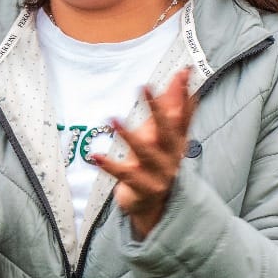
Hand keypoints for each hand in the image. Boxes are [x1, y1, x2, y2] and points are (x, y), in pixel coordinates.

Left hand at [92, 69, 195, 239]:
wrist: (154, 205)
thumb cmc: (157, 161)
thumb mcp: (164, 133)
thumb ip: (173, 103)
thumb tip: (182, 73)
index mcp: (178, 141)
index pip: (184, 114)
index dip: (184, 94)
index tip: (183, 72)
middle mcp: (171, 156)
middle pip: (167, 131)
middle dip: (158, 109)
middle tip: (144, 87)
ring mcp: (158, 173)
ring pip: (144, 152)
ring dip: (128, 135)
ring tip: (112, 118)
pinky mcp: (141, 187)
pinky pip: (123, 174)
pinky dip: (108, 165)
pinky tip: (93, 155)